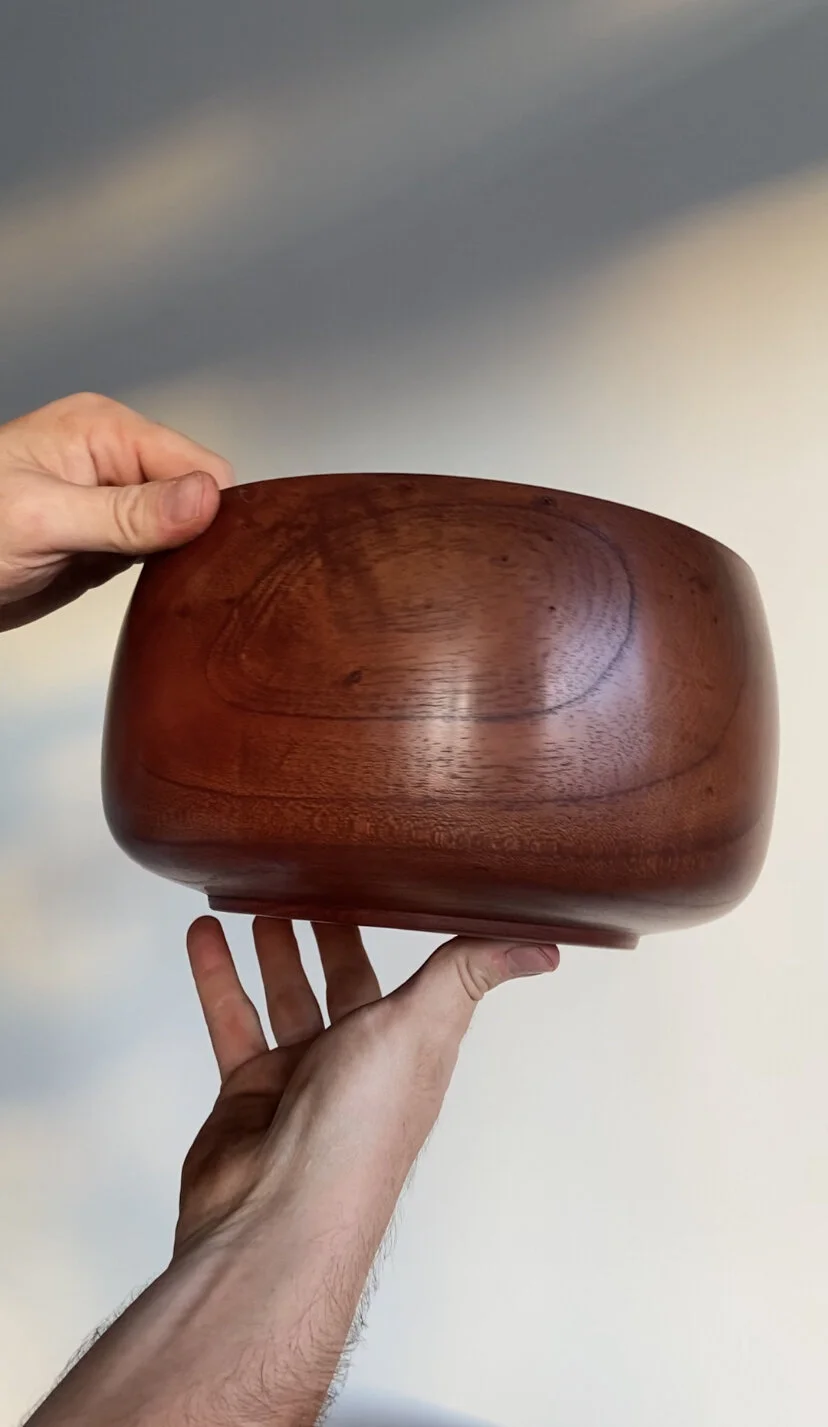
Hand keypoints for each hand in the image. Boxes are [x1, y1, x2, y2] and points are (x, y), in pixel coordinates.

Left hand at [0, 392, 232, 628]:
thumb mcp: (47, 520)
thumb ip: (130, 513)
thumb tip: (206, 499)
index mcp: (105, 431)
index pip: (198, 464)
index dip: (207, 510)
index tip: (193, 551)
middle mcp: (116, 460)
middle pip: (199, 495)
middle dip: (196, 536)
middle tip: (168, 574)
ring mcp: (114, 503)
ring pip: (185, 527)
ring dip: (181, 558)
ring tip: (153, 583)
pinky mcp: (109, 541)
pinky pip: (161, 552)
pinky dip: (165, 573)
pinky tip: (151, 591)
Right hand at [25, 921, 558, 1426]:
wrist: (274, 1215)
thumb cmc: (359, 1130)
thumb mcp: (422, 1027)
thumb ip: (469, 972)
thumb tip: (549, 947)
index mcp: (412, 1049)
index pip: (418, 977)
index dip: (408, 933)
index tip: (392, 879)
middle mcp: (360, 1063)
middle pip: (346, 984)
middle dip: (332, 936)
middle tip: (315, 881)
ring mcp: (302, 1080)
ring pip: (286, 999)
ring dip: (272, 951)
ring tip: (255, 898)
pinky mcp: (249, 1094)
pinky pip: (233, 1022)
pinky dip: (218, 979)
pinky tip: (203, 935)